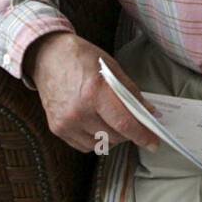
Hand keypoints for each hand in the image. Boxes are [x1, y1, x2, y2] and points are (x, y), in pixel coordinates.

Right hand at [26, 31, 161, 153]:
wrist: (47, 56)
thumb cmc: (82, 59)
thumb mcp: (112, 69)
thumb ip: (131, 93)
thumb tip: (149, 112)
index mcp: (95, 92)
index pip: (124, 123)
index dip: (142, 135)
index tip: (153, 143)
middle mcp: (79, 111)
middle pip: (114, 136)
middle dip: (129, 133)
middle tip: (134, 124)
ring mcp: (66, 122)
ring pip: (100, 144)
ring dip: (113, 137)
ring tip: (113, 121)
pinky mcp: (57, 128)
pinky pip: (84, 145)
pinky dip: (95, 139)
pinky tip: (97, 124)